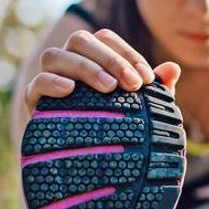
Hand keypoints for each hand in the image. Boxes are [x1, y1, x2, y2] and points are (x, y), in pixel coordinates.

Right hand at [23, 28, 181, 115]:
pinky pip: (36, 83)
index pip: (106, 39)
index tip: (148, 80)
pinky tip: (70, 91)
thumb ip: (157, 90)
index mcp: (92, 58)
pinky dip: (51, 82)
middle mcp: (68, 64)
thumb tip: (174, 68)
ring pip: (55, 56)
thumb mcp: (140, 111)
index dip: (127, 54)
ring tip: (109, 88)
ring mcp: (49, 80)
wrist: (86, 168)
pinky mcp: (34, 102)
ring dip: (84, 67)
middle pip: (81, 40)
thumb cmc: (117, 130)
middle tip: (133, 85)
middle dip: (110, 59)